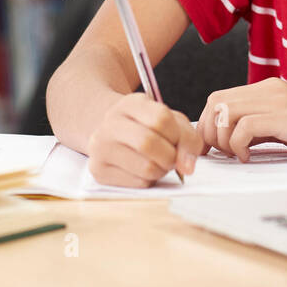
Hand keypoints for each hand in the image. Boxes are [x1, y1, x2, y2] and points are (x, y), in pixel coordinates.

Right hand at [86, 94, 206, 187]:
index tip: (177, 141)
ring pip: (146, 167)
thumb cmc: (148, 128)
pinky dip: (149, 181)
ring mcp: (100, 146)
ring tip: (158, 163)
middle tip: (172, 158)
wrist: (114, 136)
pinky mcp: (98, 170)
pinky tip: (143, 171)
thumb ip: (187, 139)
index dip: (177, 135)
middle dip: (171, 157)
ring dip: (162, 171)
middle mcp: (110, 122)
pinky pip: (137, 183)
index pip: (161, 119)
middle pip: (149, 143)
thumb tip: (187, 167)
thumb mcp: (171, 122)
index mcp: (130, 103)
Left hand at [198, 78, 286, 160]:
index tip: (211, 147)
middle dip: (208, 131)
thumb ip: (259, 127)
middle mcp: (271, 89)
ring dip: (222, 139)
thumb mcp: (286, 126)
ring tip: (237, 155)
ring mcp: (280, 101)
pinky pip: (245, 126)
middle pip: (216, 101)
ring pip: (226, 112)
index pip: (219, 97)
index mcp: (268, 89)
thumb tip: (229, 139)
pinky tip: (250, 157)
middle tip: (220, 153)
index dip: (206, 123)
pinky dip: (239, 145)